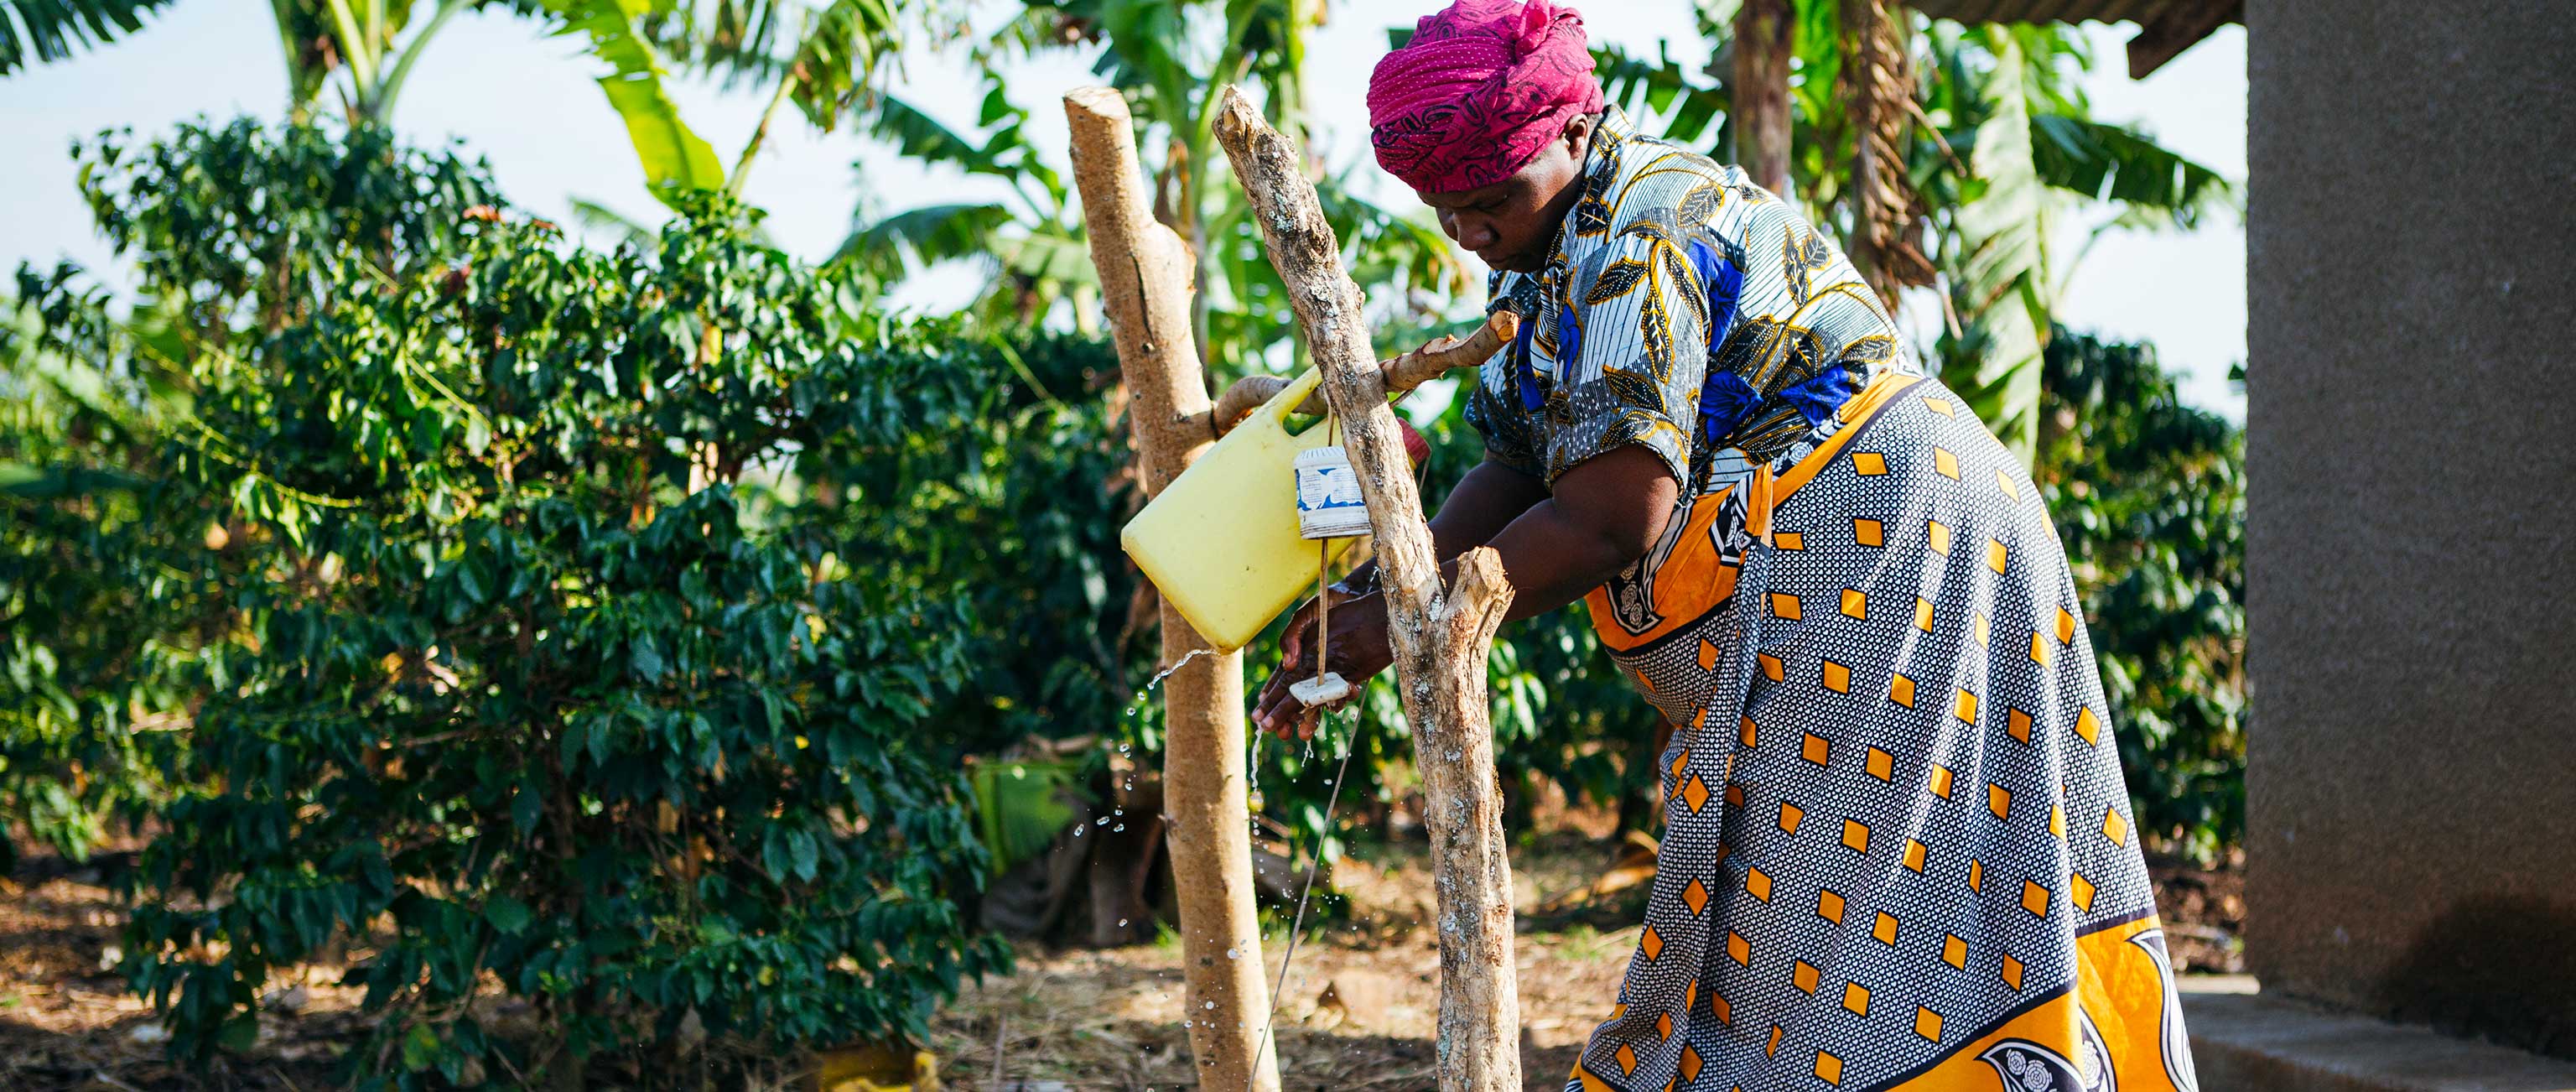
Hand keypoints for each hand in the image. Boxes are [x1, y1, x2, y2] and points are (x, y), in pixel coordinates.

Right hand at [1252, 589, 1394, 738]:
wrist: (1359, 598)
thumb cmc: (1328, 606)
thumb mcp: (1304, 617)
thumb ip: (1291, 637)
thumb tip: (1287, 664)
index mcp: (1297, 657)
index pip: (1280, 684)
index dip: (1270, 701)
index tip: (1261, 718)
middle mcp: (1313, 670)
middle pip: (1296, 700)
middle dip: (1286, 718)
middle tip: (1279, 734)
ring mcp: (1332, 674)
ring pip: (1318, 703)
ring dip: (1310, 719)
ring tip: (1304, 733)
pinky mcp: (1351, 674)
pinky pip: (1342, 694)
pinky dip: (1339, 700)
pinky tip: (1337, 702)